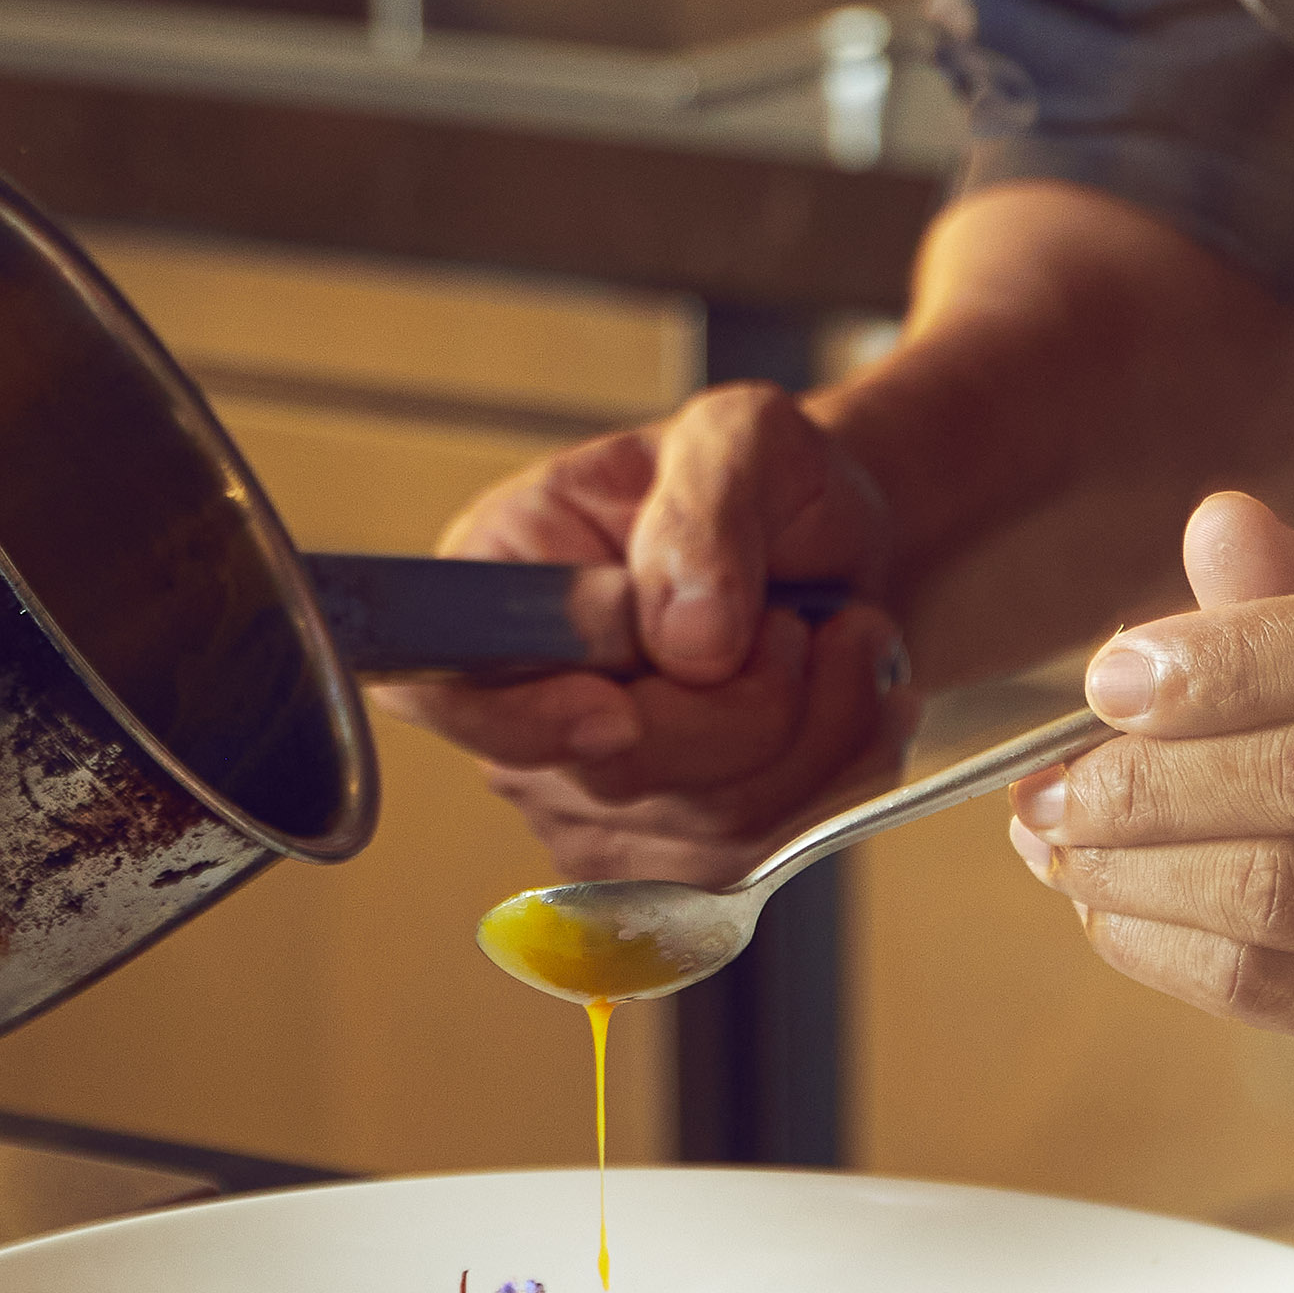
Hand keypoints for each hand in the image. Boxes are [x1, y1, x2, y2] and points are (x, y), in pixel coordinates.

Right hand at [365, 382, 913, 882]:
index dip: (521, 722)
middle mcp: (525, 706)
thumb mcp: (742, 439)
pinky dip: (838, 776)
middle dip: (749, 700)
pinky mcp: (671, 852)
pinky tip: (850, 702)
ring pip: (711, 825)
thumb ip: (704, 514)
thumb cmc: (765, 483)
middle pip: (616, 771)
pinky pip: (767, 852)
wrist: (832, 546)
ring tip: (840, 640)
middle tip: (796, 619)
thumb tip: (686, 639)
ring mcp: (591, 796)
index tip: (615, 711)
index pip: (443, 689)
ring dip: (817, 730)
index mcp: (498, 584)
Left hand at [1008, 491, 1293, 1166]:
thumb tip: (1216, 525)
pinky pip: (1276, 992)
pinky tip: (1113, 912)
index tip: (1116, 673)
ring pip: (1287, 896)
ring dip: (1138, 865)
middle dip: (1155, 773)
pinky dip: (1165, 946)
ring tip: (1062, 841)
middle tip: (1056, 776)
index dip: (1236, 652)